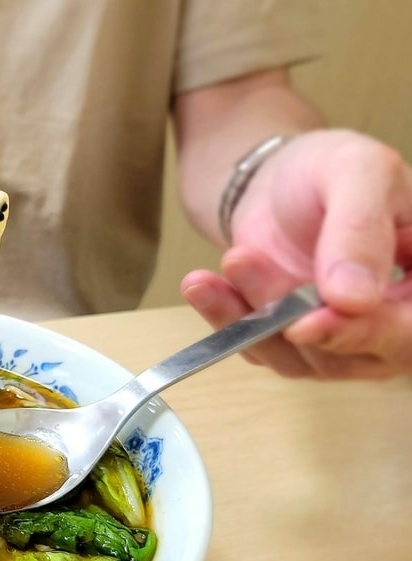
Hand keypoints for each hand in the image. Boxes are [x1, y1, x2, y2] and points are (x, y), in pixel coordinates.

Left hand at [182, 129, 411, 378]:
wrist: (282, 180)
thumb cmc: (335, 169)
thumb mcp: (359, 173)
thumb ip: (361, 231)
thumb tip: (353, 299)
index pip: (407, 332)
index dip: (363, 334)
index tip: (309, 322)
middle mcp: (391, 326)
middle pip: (349, 355)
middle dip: (292, 320)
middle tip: (249, 269)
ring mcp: (339, 342)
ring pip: (297, 356)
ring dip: (255, 314)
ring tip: (234, 257)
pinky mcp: (288, 344)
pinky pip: (257, 348)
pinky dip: (226, 318)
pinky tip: (202, 285)